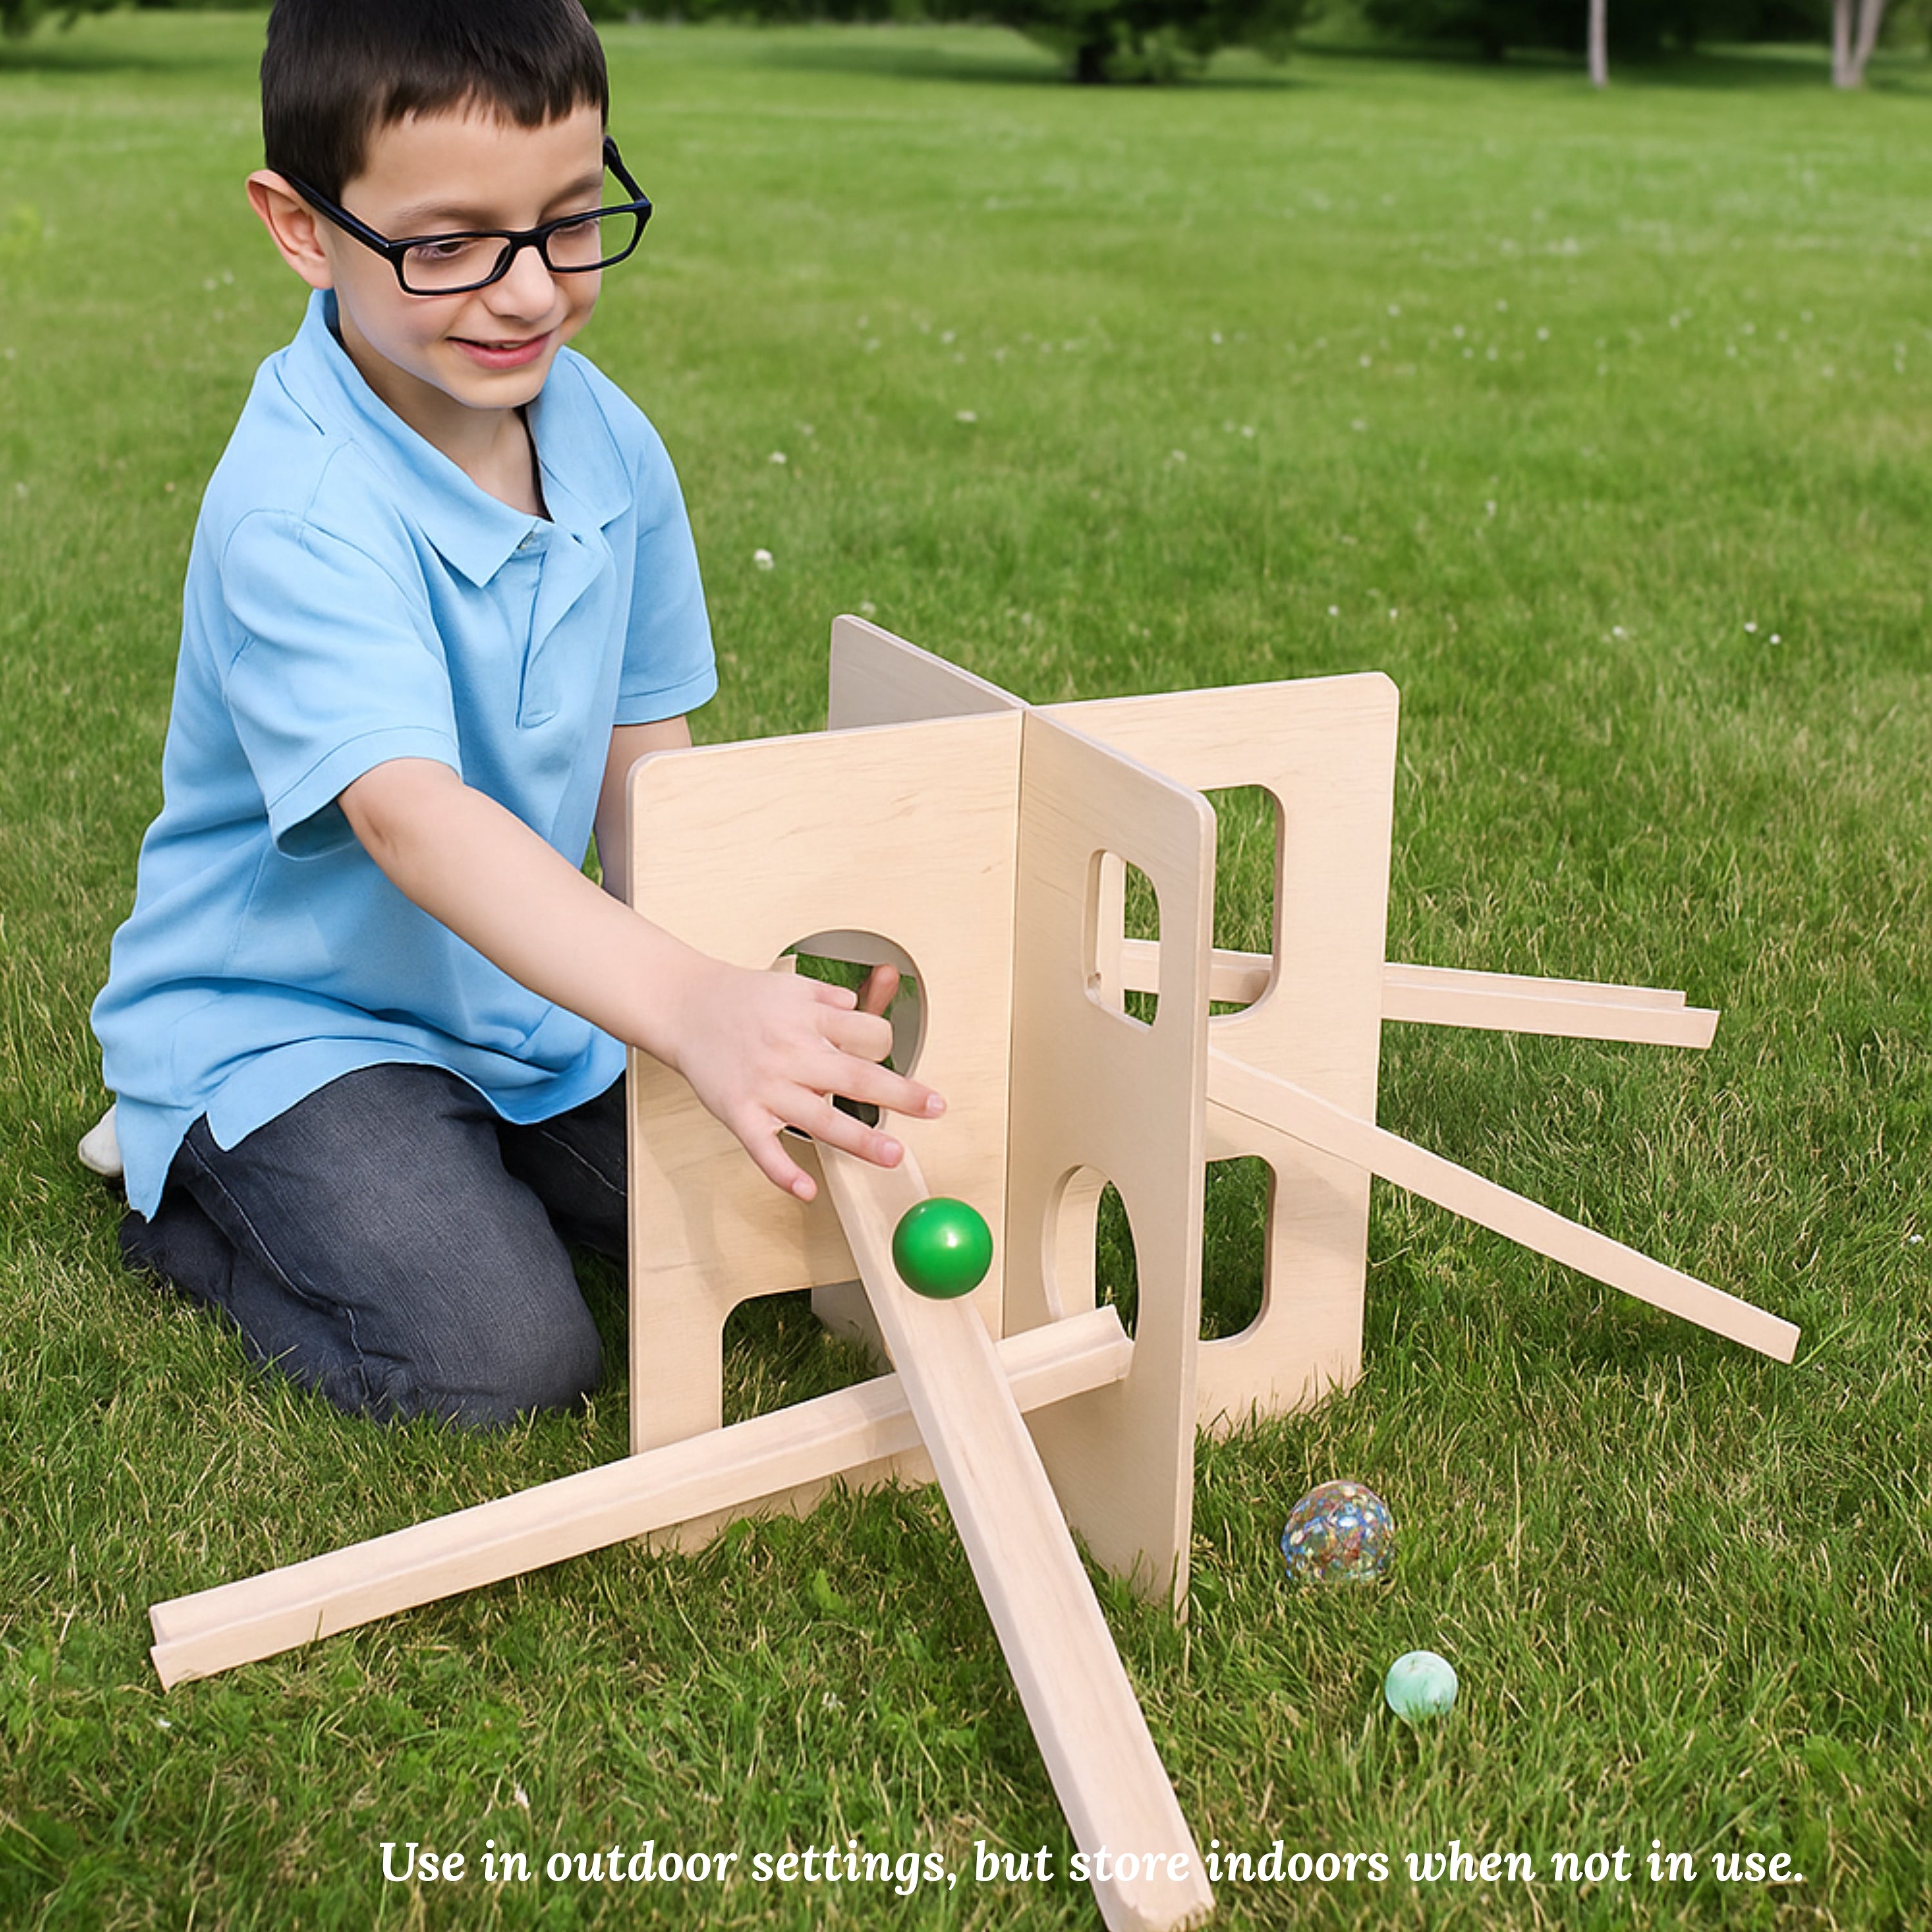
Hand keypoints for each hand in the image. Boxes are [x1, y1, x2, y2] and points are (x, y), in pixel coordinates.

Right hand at [665, 956, 942, 1200]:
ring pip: (818, 1119)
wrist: (685, 1007)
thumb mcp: (793, 986)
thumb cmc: (744, 1000)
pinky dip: (784, 1172)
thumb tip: (864, 1004)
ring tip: (894, 1155)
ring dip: (858, 1139)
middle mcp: (792, 1053)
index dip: (885, 1044)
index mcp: (809, 1019)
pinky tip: (807, 1190)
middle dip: (900, 1094)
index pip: (865, 1033)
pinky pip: (763, 1149)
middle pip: (854, 1076)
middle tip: (936, 1107)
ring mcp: (765, 1087)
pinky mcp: (739, 1113)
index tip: (892, 1056)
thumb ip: (832, 997)